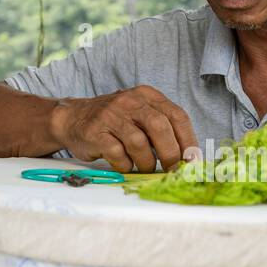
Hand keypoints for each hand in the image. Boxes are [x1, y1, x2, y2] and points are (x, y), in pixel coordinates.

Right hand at [50, 86, 198, 172]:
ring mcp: (111, 115)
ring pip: (139, 143)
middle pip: (160, 127)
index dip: (188, 140)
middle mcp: (130, 101)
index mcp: (147, 96)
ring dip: (146, 163)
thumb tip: (189, 158)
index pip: (177, 116)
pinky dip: (125, 165)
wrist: (73, 118)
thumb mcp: (141, 115)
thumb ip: (163, 130)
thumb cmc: (115, 122)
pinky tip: (124, 164)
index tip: (192, 160)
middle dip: (171, 154)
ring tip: (144, 167)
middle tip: (173, 171)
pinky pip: (117, 154)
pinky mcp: (95, 132)